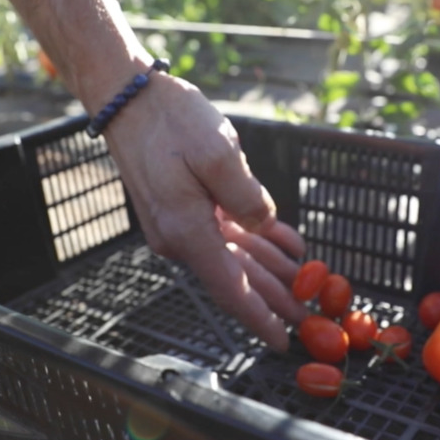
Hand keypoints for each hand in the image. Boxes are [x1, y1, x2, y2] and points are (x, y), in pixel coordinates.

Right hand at [101, 71, 308, 351]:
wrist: (127, 96)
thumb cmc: (171, 120)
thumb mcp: (218, 153)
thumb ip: (246, 197)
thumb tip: (263, 226)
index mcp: (188, 231)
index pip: (230, 288)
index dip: (259, 318)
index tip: (283, 342)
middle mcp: (180, 237)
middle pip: (236, 277)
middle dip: (275, 297)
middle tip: (312, 316)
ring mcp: (178, 224)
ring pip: (233, 256)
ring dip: (270, 268)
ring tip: (308, 282)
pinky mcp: (181, 208)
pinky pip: (224, 234)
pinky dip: (255, 240)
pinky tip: (287, 245)